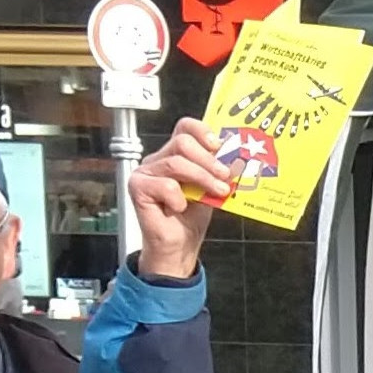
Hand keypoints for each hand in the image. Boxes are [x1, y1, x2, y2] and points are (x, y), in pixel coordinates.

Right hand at [129, 118, 235, 280]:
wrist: (180, 244)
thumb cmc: (192, 217)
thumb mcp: (210, 188)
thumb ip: (216, 171)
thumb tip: (235, 159)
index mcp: (176, 153)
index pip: (185, 127)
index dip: (202, 131)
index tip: (219, 146)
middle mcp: (159, 158)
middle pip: (182, 143)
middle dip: (208, 160)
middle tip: (224, 176)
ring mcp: (146, 172)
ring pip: (176, 163)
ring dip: (202, 178)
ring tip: (217, 191)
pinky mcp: (137, 187)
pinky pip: (165, 185)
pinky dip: (179, 199)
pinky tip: (179, 208)